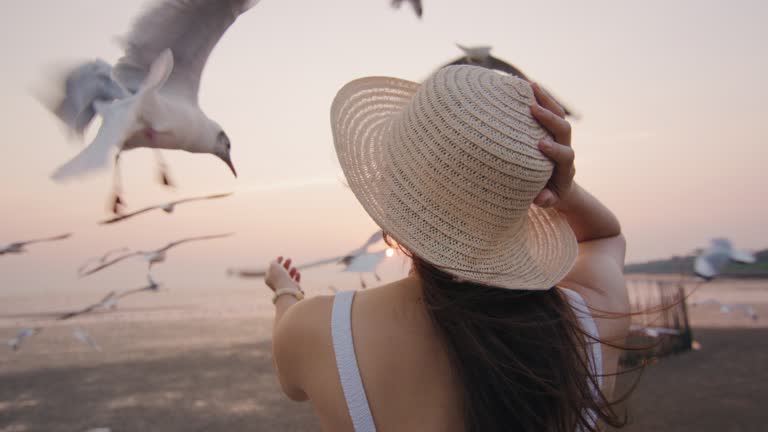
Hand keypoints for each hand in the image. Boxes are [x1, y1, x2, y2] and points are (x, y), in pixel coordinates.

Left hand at [265, 256, 300, 291]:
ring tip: (294, 268)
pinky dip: (297, 276)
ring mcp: (284, 286)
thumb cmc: (279, 276)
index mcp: (268, 278)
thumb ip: (274, 262)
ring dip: (291, 270)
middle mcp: (276, 283)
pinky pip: (295, 281)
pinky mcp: (292, 289)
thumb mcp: (274, 265)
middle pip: (281, 272)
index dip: (277, 262)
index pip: (272, 269)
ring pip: (288, 276)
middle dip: (285, 265)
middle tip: (289, 259)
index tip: (282, 257)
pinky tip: (297, 273)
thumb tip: (276, 262)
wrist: (287, 288)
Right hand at [530, 82, 574, 208]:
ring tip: (530, 85)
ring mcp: (560, 137)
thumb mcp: (549, 201)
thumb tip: (541, 197)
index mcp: (565, 168)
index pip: (566, 155)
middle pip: (564, 129)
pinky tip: (526, 87)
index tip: (541, 144)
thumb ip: (546, 200)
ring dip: (546, 100)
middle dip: (550, 117)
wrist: (561, 188)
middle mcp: (565, 148)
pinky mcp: (552, 130)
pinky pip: (550, 111)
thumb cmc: (550, 195)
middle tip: (532, 107)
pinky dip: (541, 99)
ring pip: (559, 115)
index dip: (555, 149)